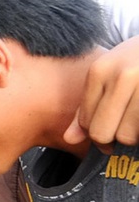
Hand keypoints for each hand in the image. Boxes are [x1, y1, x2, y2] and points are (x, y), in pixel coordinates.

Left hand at [64, 35, 138, 150]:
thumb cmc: (137, 62)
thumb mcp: (108, 75)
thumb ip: (87, 108)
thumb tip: (69, 139)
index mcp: (100, 71)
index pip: (86, 122)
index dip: (97, 134)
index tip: (111, 130)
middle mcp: (123, 75)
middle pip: (103, 133)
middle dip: (113, 139)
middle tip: (124, 131)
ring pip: (128, 136)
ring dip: (133, 136)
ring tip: (138, 121)